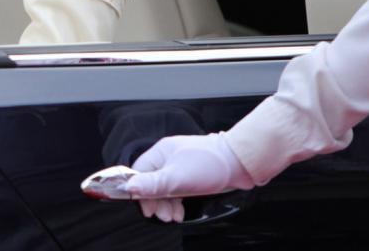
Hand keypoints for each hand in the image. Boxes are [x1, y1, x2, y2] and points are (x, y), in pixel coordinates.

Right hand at [124, 133, 254, 222]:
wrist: (239, 162)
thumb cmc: (210, 164)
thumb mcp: (177, 177)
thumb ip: (153, 183)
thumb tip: (129, 187)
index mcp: (160, 152)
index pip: (139, 173)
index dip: (139, 192)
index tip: (146, 208)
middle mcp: (167, 158)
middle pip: (151, 182)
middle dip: (156, 202)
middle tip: (163, 216)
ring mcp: (179, 166)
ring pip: (164, 188)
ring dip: (167, 204)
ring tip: (173, 216)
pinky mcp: (191, 175)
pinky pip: (176, 190)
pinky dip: (177, 202)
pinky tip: (180, 211)